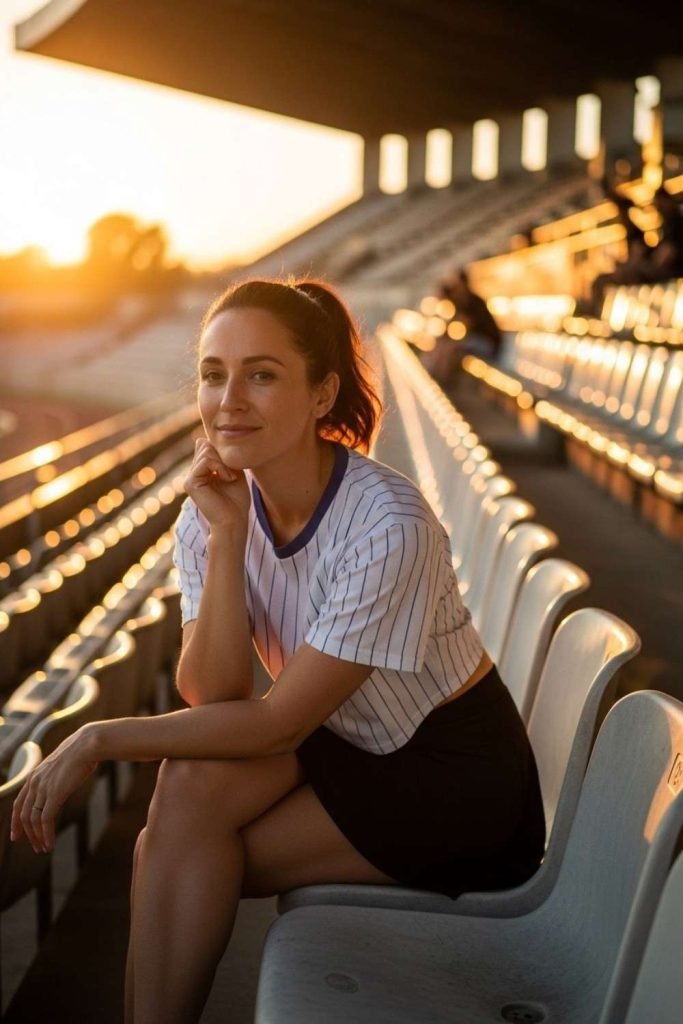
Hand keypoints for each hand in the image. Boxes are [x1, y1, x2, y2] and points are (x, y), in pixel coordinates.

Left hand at [11, 726, 98, 853]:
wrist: (87, 745)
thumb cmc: (80, 753)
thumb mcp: (61, 765)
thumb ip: (55, 776)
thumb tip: (61, 782)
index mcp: (34, 776)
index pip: (18, 804)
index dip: (15, 821)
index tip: (15, 836)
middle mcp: (34, 783)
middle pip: (24, 815)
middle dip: (28, 834)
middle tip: (35, 847)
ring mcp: (43, 788)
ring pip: (33, 820)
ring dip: (38, 837)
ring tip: (44, 848)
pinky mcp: (54, 794)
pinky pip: (46, 820)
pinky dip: (46, 834)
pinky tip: (50, 843)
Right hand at [184, 439, 250, 534]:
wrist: (235, 521)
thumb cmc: (237, 501)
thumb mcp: (234, 472)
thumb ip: (222, 458)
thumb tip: (207, 440)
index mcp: (202, 470)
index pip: (207, 445)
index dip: (222, 450)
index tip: (235, 468)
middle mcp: (194, 473)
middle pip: (206, 445)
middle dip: (223, 455)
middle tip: (233, 473)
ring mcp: (190, 478)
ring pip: (206, 451)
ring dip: (223, 462)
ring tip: (231, 477)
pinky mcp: (190, 483)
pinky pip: (204, 461)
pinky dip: (219, 467)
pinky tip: (227, 478)